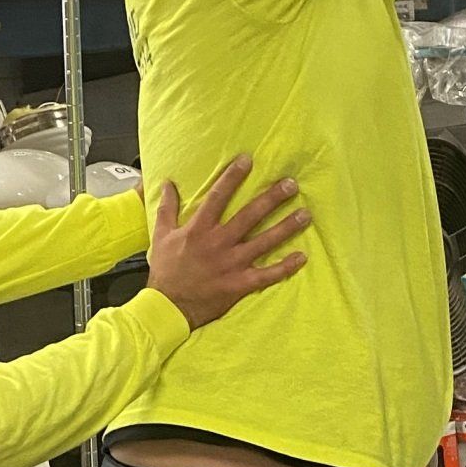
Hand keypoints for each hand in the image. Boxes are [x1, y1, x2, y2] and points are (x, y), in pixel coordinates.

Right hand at [147, 156, 307, 330]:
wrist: (168, 306)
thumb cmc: (165, 271)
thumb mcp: (160, 235)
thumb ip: (166, 208)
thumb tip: (167, 184)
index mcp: (199, 229)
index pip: (218, 197)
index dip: (232, 177)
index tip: (248, 160)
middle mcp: (219, 243)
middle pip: (250, 215)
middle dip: (272, 198)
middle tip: (291, 184)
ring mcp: (231, 264)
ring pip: (264, 242)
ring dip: (286, 227)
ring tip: (305, 215)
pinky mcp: (239, 284)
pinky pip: (267, 275)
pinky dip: (285, 267)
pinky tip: (301, 257)